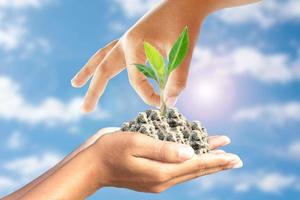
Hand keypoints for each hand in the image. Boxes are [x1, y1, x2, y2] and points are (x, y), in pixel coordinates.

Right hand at [71, 0, 260, 111]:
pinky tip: (100, 68)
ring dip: (89, 72)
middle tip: (84, 110)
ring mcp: (127, 39)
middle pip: (104, 68)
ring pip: (102, 58)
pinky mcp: (132, 39)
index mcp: (135, 43)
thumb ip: (177, 79)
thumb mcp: (183, 52)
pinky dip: (103, 62)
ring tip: (75, 84)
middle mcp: (126, 41)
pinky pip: (112, 52)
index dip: (147, 95)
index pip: (135, 79)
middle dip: (94, 90)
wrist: (187, 2)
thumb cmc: (186, 24)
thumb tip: (169, 103)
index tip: (161, 104)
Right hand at [91, 130, 241, 192]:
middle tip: (236, 159)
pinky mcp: (152, 174)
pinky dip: (190, 161)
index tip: (234, 156)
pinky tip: (195, 155)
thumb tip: (191, 153)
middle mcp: (163, 178)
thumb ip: (164, 150)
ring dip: (206, 161)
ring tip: (222, 155)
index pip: (196, 165)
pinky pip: (177, 168)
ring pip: (188, 170)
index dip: (216, 159)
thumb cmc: (110, 150)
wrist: (92, 164)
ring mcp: (157, 178)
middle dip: (217, 163)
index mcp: (161, 172)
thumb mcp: (136, 143)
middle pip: (196, 169)